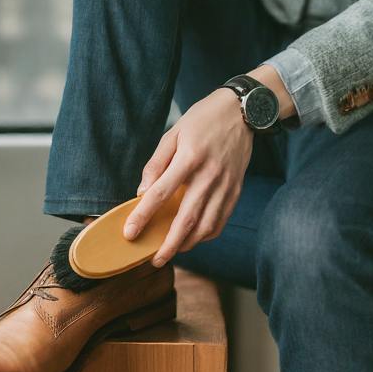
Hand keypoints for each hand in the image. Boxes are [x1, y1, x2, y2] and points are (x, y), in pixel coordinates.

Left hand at [123, 87, 253, 266]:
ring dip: (188, 244)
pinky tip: (194, 238)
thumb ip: (156, 164)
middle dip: (169, 245)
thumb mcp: (173, 134)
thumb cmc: (202, 121)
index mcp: (189, 158)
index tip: (130, 233)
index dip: (143, 216)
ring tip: (173, 251)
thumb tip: (142, 192)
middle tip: (155, 260)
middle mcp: (209, 176)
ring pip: (207, 226)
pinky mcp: (236, 190)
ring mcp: (225, 185)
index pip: (160, 194)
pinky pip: (221, 221)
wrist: (243, 111)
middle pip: (187, 219)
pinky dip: (206, 235)